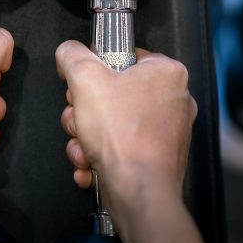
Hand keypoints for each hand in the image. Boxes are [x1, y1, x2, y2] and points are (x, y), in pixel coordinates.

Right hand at [55, 41, 195, 192]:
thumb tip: (68, 52)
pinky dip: (101, 155)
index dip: (95, 69)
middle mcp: (173, 99)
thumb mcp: (85, 79)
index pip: (123, 57)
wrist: (138, 190)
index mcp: (166, 72)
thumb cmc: (123, 136)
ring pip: (113, 123)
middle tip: (79, 117)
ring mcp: (167, 131)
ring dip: (87, 136)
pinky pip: (122, 147)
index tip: (81, 83)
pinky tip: (90, 163)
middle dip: (85, 110)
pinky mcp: (157, 157)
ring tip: (84, 145)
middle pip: (113, 93)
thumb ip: (72, 56)